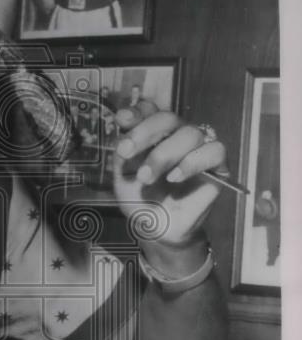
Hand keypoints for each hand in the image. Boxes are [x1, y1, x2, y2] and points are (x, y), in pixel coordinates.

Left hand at [112, 101, 227, 249]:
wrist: (156, 229)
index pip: (151, 110)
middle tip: (125, 152)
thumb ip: (124, 150)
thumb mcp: (123, 175)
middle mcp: (177, 136)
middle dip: (144, 133)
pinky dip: (192, 163)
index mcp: (154, 133)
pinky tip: (174, 178)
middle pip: (168, 118)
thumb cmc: (140, 200)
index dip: (137, 111)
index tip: (122, 119)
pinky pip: (213, 151)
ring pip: (190, 133)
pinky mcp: (217, 165)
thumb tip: (125, 128)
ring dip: (164, 154)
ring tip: (147, 177)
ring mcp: (198, 148)